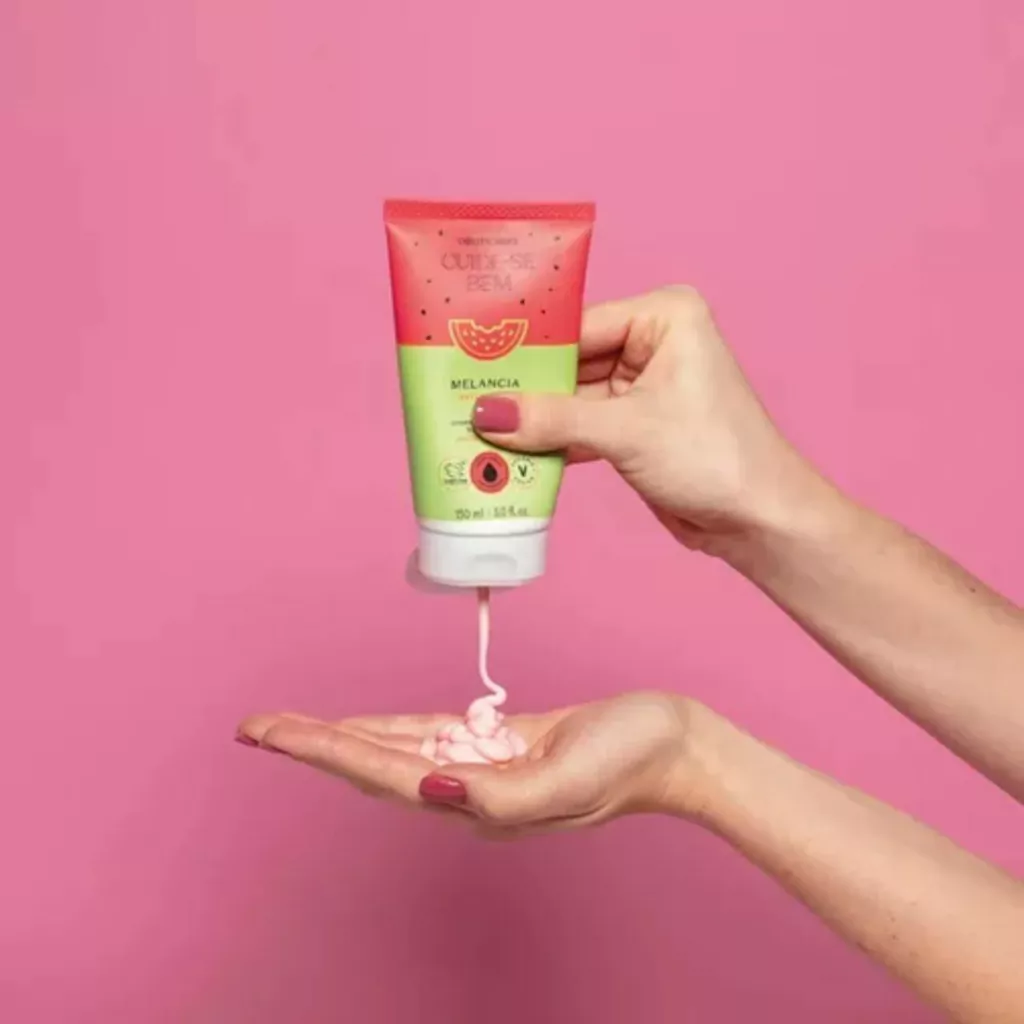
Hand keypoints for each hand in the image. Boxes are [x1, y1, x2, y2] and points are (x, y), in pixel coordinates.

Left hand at [236, 692, 711, 837]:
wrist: (670, 744)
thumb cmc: (628, 760)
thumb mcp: (567, 781)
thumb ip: (499, 795)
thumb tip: (433, 788)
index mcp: (479, 803)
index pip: (382, 773)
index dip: (323, 750)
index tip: (270, 732)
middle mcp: (469, 790)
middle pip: (374, 764)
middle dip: (314, 745)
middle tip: (257, 727)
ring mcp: (483, 767)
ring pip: (396, 750)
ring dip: (344, 736)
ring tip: (294, 726)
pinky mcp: (501, 743)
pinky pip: (433, 734)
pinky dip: (392, 727)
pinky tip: (365, 726)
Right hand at [472, 286, 831, 552]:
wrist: (757, 520)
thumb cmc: (714, 456)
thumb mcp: (625, 430)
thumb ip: (552, 419)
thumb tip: (485, 412)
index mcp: (663, 317)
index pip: (577, 325)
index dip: (527, 350)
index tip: (472, 364)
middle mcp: (652, 343)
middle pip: (570, 362)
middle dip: (524, 389)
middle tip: (462, 400)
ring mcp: (642, 388)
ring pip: (570, 398)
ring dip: (532, 421)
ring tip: (473, 430)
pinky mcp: (633, 427)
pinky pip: (580, 427)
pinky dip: (552, 443)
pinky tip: (508, 455)